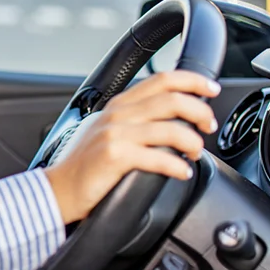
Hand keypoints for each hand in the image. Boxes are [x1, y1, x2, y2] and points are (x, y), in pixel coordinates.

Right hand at [44, 71, 220, 224]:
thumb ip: (134, 119)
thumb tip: (172, 119)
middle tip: (208, 126)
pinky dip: (177, 166)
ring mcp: (115, 134)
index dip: (192, 81)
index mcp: (119, 104)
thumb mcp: (107, 130)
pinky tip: (182, 172)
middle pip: (172, 99)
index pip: (162, 80)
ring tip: (195, 153)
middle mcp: (117, 114)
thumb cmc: (84, 164)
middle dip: (200, 112)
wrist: (58, 190)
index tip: (211, 89)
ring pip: (170, 128)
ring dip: (193, 141)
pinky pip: (158, 157)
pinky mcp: (114, 156)